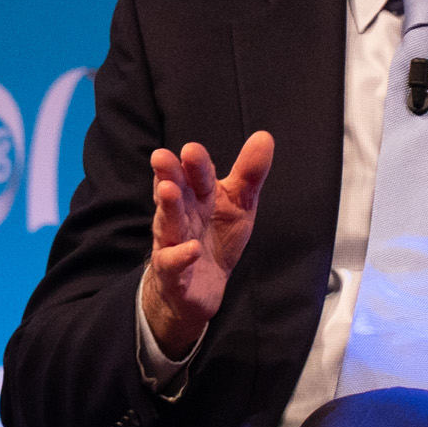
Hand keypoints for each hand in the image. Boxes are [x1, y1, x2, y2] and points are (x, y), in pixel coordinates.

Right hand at [140, 131, 273, 358]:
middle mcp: (180, 215)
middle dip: (168, 174)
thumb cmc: (216, 238)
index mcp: (197, 196)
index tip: (191, 149)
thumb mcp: (238, 205)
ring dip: (167, 207)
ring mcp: (172, 243)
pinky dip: (180, 256)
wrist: (198, 289)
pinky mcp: (172, 274)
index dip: (195, 164)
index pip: (196, 176)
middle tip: (162, 157)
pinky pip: (172, 263)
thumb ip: (249, 174)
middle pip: (174, 192)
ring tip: (168, 190)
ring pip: (167, 223)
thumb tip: (265, 137)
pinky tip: (192, 249)